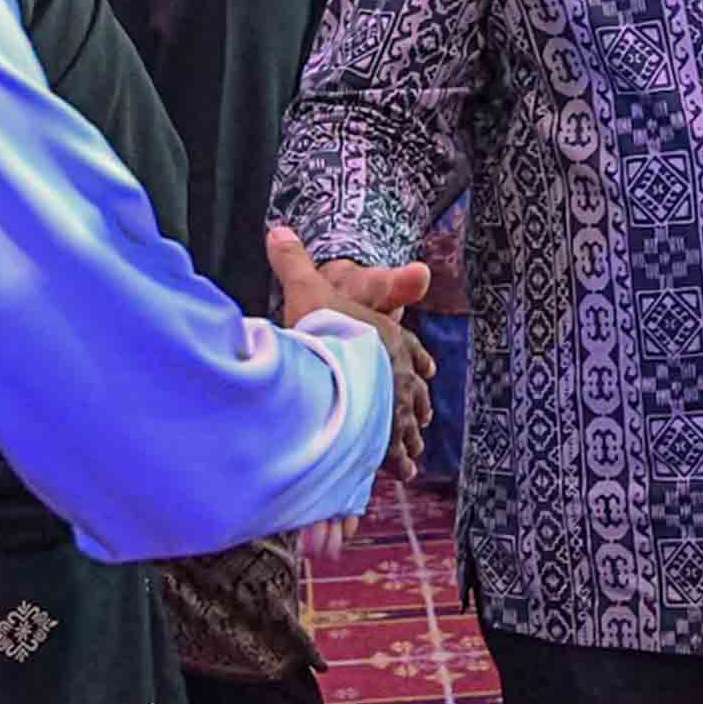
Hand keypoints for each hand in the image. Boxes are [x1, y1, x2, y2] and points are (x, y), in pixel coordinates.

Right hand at [267, 224, 435, 477]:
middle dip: (415, 407)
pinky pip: (392, 454)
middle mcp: (398, 374)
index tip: (427, 370)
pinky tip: (397, 473)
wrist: (330, 358)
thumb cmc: (322, 324)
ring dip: (408, 439)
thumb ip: (293, 261)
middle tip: (421, 422)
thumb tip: (276, 230)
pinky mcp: (382, 436)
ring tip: (410, 458)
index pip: (411, 349)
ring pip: (407, 426)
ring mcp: (393, 406)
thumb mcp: (306, 288)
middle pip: (414, 393)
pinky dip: (395, 463)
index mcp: (388, 339)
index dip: (418, 360)